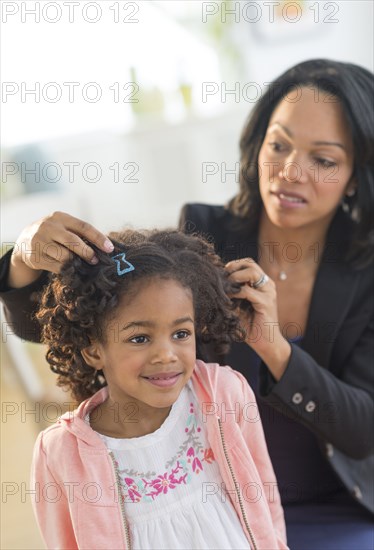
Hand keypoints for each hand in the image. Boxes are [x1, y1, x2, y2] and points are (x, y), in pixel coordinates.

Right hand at [8, 211, 113, 287]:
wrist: (25, 241)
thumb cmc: (54, 234)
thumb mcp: (64, 227)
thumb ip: (80, 234)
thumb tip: (104, 247)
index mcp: (60, 217)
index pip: (83, 226)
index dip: (99, 238)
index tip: (110, 248)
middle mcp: (48, 227)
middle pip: (74, 242)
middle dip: (88, 253)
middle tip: (95, 260)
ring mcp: (40, 242)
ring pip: (65, 256)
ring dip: (77, 263)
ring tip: (81, 265)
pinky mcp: (35, 257)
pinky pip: (57, 267)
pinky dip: (67, 269)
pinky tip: (69, 268)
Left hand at [226, 258, 290, 379]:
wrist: (266, 344)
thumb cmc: (252, 327)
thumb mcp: (240, 307)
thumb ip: (233, 295)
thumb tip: (216, 285)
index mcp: (263, 285)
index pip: (248, 264)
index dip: (234, 266)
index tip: (222, 274)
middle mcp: (268, 285)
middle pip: (250, 264)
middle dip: (233, 268)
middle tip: (222, 278)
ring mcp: (269, 293)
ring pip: (251, 272)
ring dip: (235, 277)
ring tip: (225, 287)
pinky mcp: (266, 302)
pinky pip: (247, 291)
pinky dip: (235, 292)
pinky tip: (228, 299)